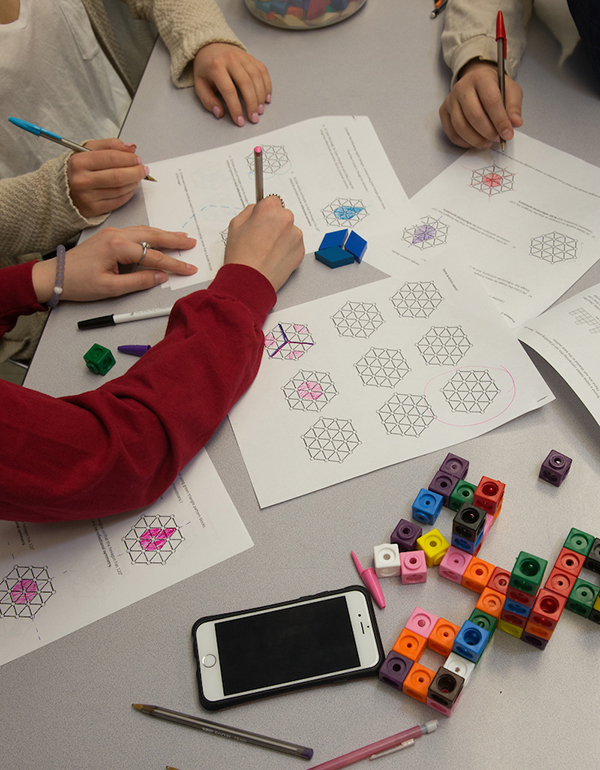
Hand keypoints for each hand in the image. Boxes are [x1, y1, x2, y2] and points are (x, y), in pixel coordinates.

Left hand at [32, 227, 196, 302]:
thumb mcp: (111, 288)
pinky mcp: (109, 235)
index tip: (189, 269)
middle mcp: (117, 234)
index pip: (153, 256)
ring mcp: (112, 232)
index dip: (174, 264)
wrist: (55, 275)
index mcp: (118, 246)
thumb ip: (139, 281)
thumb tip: (160, 276)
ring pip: (145, 231)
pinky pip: (136, 231)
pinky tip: (158, 236)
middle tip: (191, 242)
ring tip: (181, 237)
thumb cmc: (79, 282)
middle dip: (174, 240)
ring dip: (164, 234)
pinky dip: (151, 234)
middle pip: (152, 236)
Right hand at [67, 139, 150, 217]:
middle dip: (136, 171)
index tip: (137, 158)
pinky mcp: (94, 209)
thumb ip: (110, 145)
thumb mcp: (88, 150)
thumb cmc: (78, 169)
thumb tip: (131, 147)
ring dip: (134, 182)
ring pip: (120, 189)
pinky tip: (130, 187)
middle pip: (118, 176)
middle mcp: (82, 180)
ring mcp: (88, 196)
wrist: (62, 189)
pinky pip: (118, 201)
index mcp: (79, 162)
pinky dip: (129, 193)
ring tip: (137, 177)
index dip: (129, 158)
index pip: (112, 158)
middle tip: (142, 169)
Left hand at [193, 43, 271, 126]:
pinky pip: (263, 71)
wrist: (210, 46)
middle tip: (254, 119)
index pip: (229, 90)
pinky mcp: (251, 57)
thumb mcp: (199, 85)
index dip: (235, 108)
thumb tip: (220, 113)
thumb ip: (208, 101)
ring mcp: (243, 57)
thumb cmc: (206, 69)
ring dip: (260, 97)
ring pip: (256, 77)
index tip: (240, 121)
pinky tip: (266, 98)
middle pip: (246, 83)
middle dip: (251, 104)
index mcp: (216, 66)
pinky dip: (267, 86)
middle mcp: (231, 59)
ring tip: (260, 111)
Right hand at [224, 197, 303, 290]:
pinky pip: (294, 245)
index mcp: (270, 209)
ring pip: (289, 231)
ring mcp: (295, 235)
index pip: (272, 201)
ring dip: (281, 237)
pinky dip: (286, 249)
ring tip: (267, 251)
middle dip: (274, 224)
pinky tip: (273, 257)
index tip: (261, 220)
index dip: (265, 212)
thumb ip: (249, 212)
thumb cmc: (241, 256)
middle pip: (282, 215)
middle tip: (261, 238)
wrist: (249, 281)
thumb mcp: (235, 225)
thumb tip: (257, 210)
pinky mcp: (300, 251)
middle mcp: (286, 219)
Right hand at [439, 60, 522, 148]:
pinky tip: (476, 142)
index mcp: (481, 77)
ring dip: (476, 140)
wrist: (477, 82)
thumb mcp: (510, 90)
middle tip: (498, 139)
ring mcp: (450, 100)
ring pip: (461, 127)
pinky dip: (465, 142)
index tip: (508, 134)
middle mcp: (462, 87)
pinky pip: (452, 133)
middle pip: (473, 115)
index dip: (500, 120)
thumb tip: (515, 123)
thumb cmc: (495, 88)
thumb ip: (514, 106)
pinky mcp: (444, 111)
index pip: (491, 101)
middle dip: (488, 132)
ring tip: (488, 142)